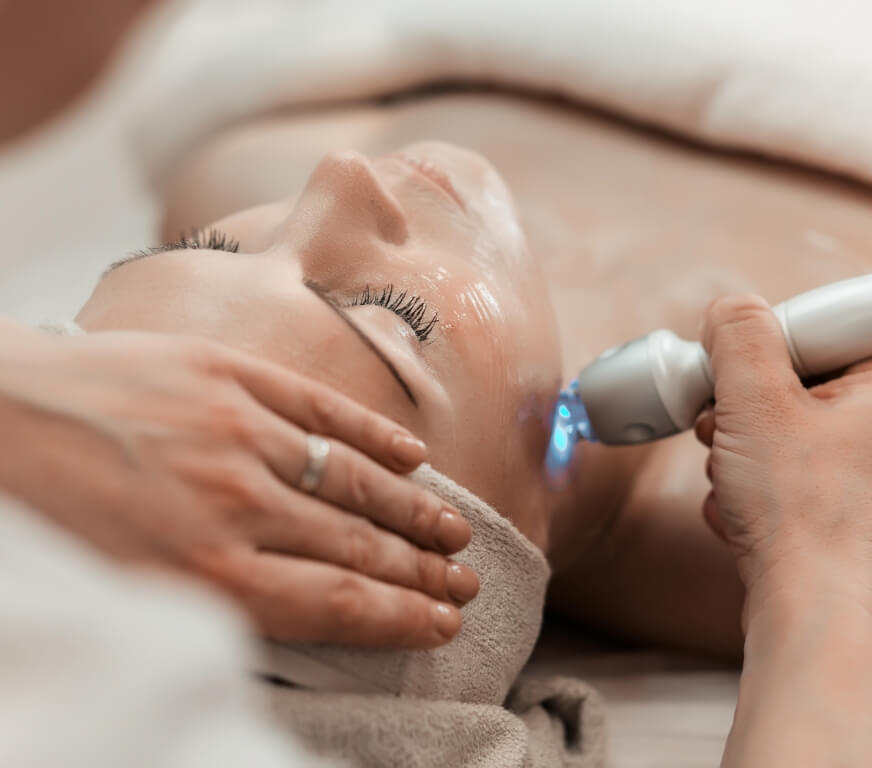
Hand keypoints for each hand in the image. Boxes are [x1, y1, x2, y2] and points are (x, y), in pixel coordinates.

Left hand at [0, 320, 476, 647]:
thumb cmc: (41, 514)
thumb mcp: (118, 589)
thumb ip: (211, 602)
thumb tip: (295, 615)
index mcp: (203, 571)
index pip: (336, 600)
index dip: (400, 616)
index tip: (442, 624)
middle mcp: (234, 503)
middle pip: (356, 544)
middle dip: (420, 571)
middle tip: (466, 583)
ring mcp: (235, 430)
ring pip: (350, 479)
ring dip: (412, 509)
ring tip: (456, 531)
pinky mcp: (225, 374)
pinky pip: (316, 408)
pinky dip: (370, 434)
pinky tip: (412, 454)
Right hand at [694, 295, 871, 617]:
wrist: (820, 617)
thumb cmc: (808, 516)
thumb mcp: (758, 402)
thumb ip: (739, 336)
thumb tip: (731, 312)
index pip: (827, 320)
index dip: (772, 343)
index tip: (740, 371)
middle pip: (800, 376)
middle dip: (744, 403)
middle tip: (726, 427)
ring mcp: (865, 468)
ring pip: (785, 424)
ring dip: (740, 446)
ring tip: (735, 477)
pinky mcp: (847, 502)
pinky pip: (789, 467)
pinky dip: (755, 481)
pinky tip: (747, 509)